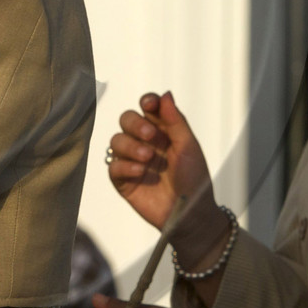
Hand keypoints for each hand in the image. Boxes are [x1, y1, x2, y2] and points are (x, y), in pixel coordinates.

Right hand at [107, 91, 214, 232]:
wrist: (190, 213)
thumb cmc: (194, 179)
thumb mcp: (188, 147)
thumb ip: (175, 121)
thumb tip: (165, 94)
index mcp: (163, 131)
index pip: (148, 108)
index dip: (146, 102)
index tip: (149, 105)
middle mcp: (145, 142)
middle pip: (127, 120)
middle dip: (136, 124)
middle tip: (151, 135)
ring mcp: (132, 161)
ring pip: (116, 141)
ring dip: (130, 145)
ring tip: (147, 158)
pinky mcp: (123, 181)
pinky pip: (113, 166)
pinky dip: (125, 166)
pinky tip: (141, 172)